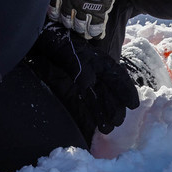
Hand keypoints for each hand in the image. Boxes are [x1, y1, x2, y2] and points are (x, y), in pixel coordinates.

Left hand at [23, 24, 139, 138]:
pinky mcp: (71, 89)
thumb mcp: (66, 50)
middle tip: (117, 123)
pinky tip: (93, 126)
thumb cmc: (54, 42)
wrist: (37, 42)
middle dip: (115, 107)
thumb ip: (77, 65)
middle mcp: (94, 71)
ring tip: (107, 129)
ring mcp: (83, 81)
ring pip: (98, 99)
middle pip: (109, 91)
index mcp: (97, 60)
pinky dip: (89, 115)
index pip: (117, 76)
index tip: (133, 105)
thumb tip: (88, 83)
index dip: (126, 90)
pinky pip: (83, 103)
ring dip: (104, 113)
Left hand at [48, 0, 120, 39]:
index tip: (59, 15)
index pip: (52, 10)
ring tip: (85, 32)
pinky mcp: (99, 12)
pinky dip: (97, 32)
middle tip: (74, 25)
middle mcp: (68, 2)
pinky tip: (98, 34)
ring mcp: (83, 9)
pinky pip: (96, 28)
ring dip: (82, 30)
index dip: (56, 14)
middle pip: (66, 21)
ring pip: (80, 27)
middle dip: (69, 23)